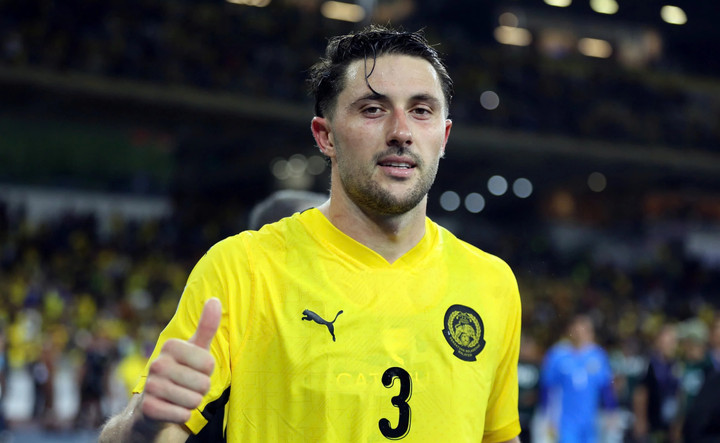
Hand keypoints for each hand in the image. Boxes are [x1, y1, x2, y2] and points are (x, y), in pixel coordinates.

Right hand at [140, 298, 221, 423]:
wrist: (152, 405)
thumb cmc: (180, 373)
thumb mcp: (195, 349)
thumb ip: (206, 327)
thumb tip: (215, 299)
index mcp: (170, 346)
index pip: (209, 363)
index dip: (206, 372)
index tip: (193, 370)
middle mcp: (157, 363)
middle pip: (203, 383)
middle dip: (200, 390)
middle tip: (186, 387)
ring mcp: (150, 386)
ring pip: (193, 401)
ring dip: (192, 403)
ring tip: (179, 398)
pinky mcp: (148, 408)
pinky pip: (182, 415)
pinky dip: (182, 416)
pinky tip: (172, 410)